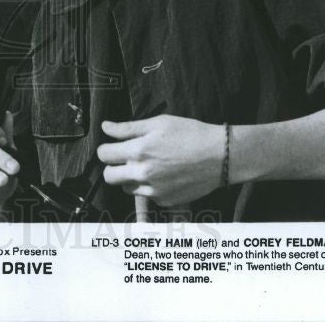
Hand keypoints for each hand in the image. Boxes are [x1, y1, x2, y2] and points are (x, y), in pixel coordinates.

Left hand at [97, 115, 223, 207]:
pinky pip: (146, 195)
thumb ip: (128, 128)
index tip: (112, 146)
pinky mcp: (165, 200)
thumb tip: (106, 127)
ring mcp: (154, 190)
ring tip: (146, 165)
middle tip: (124, 158)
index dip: (105, 148)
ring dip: (129, 178)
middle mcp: (143, 173)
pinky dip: (148, 186)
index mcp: (139, 151)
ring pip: (126, 188)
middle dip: (112, 166)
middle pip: (108, 177)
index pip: (104, 155)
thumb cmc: (190, 134)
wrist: (220, 156)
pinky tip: (163, 175)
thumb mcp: (159, 123)